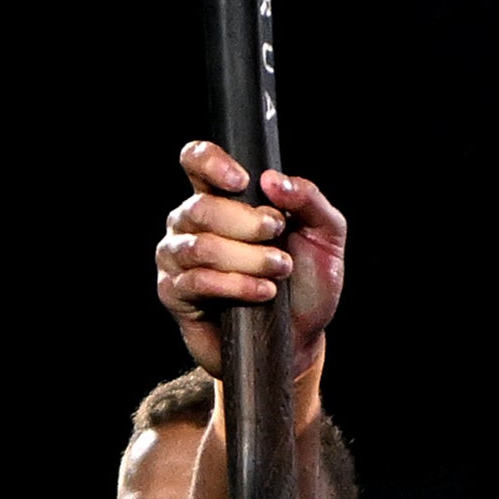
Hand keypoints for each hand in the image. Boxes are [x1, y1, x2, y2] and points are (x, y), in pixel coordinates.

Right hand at [154, 141, 347, 384]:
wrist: (301, 338)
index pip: (196, 161)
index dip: (211, 163)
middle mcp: (192, 223)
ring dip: (247, 259)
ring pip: (201, 246)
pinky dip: (235, 286)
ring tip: (278, 270)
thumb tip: (273, 180)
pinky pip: (196, 281)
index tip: (242, 181)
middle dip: (248, 224)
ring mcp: (178, 258)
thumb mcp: (324, 235)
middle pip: (203, 207)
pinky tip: (263, 293)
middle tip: (278, 237)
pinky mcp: (174, 293)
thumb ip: (308, 199)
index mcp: (222, 197)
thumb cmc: (307, 282)